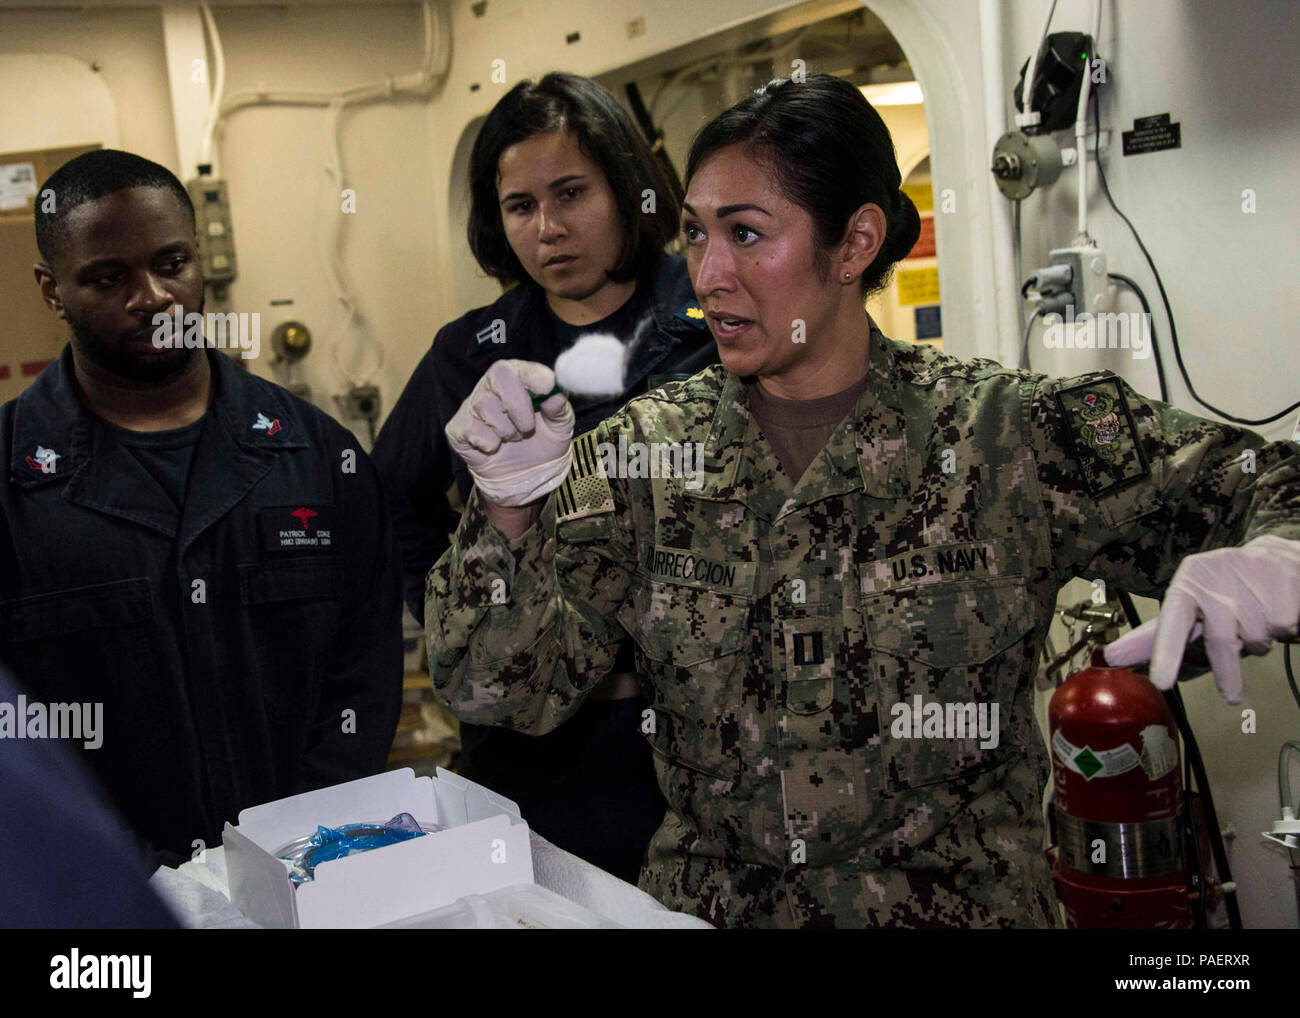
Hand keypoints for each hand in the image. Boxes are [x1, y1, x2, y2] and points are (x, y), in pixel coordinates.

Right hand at [445, 359, 573, 507]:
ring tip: (513, 438)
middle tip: (528, 428)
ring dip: (507, 430)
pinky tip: (494, 447)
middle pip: (499, 377)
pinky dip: (488, 443)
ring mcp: (472, 406)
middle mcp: (492, 387)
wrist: (523, 478)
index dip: (532, 374)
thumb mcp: (560, 427)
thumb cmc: (541, 444)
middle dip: (518, 405)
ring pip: (485, 406)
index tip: (547, 385)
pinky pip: (470, 429)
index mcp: (518, 379)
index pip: (520, 367)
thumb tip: (557, 394)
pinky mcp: (458, 428)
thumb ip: (559, 409)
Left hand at [1105, 535, 1299, 701]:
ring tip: (1257, 622)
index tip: (1161, 682)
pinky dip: (1284, 631)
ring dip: (1258, 642)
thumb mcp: (1187, 607)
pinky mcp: (1285, 583)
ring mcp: (1252, 578)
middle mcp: (1215, 578)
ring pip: (1256, 639)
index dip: (1165, 652)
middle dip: (1227, 671)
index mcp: (1187, 583)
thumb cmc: (1224, 591)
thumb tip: (1112, 658)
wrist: (1277, 559)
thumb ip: (1153, 637)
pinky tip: (1277, 612)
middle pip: (1220, 640)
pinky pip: (1284, 629)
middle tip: (1231, 697)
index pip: (1172, 621)